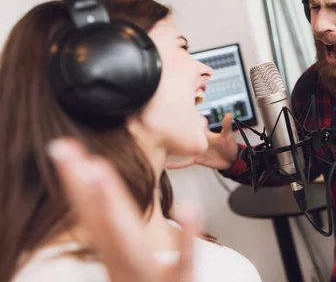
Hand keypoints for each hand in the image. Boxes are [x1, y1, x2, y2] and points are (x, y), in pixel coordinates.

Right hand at [48, 138, 197, 281]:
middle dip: (86, 188)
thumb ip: (116, 226)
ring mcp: (150, 275)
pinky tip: (188, 209)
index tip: (64, 149)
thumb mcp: (127, 259)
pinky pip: (184, 260)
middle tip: (69, 153)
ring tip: (100, 171)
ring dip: (113, 206)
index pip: (91, 214)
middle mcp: (125, 264)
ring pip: (128, 241)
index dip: (76, 183)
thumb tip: (99, 189)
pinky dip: (187, 236)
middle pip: (102, 224)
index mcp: (115, 255)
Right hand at [167, 113, 239, 170]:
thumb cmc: (230, 146)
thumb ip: (226, 126)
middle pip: (185, 136)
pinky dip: (177, 165)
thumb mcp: (228, 136)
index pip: (194, 125)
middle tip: (162, 127)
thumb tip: (229, 114)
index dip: (187, 119)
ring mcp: (196, 150)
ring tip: (160, 144)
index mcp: (204, 133)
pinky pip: (185, 162)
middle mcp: (198, 140)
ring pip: (183, 148)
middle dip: (176, 132)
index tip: (177, 113)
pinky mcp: (196, 159)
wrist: (231, 160)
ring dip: (174, 148)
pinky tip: (168, 166)